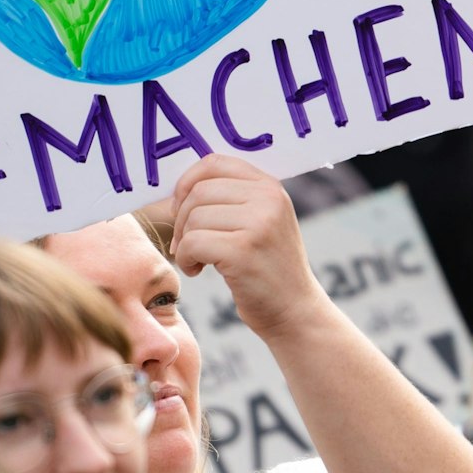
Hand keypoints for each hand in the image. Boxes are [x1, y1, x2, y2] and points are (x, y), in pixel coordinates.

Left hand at [151, 155, 328, 339]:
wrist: (294, 310)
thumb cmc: (267, 267)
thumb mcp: (260, 221)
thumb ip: (231, 199)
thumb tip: (177, 191)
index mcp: (270, 186)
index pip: (214, 163)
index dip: (187, 184)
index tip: (182, 209)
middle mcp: (268, 198)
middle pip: (198, 192)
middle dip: (181, 220)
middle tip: (186, 245)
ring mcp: (258, 223)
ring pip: (192, 218)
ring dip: (184, 243)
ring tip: (198, 260)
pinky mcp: (242, 251)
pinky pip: (192, 243)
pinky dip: (186, 259)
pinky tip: (198, 270)